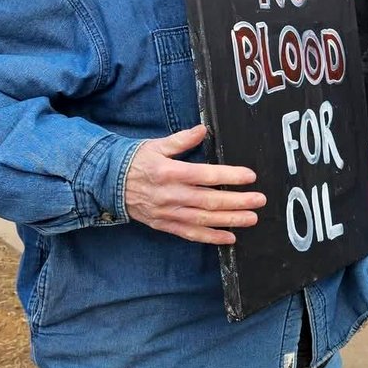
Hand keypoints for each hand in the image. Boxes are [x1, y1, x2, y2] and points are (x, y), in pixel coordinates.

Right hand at [125, 124, 265, 244]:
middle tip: (259, 200)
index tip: (250, 176)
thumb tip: (202, 130)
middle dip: (238, 201)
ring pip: (204, 220)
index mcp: (170, 172)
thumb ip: (182, 139)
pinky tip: (230, 238)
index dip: (229, 177)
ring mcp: (168, 212)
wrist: (108, 183)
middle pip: (210, 201)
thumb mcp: (156, 145)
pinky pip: (191, 234)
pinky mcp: (165, 225)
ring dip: (230, 221)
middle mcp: (171, 195)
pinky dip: (211, 238)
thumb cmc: (135, 161)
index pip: (206, 175)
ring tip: (252, 219)